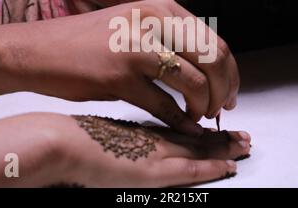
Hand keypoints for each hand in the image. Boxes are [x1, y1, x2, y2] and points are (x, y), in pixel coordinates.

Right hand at [0, 0, 239, 134]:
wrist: (38, 50)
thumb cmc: (87, 41)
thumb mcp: (136, 24)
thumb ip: (171, 38)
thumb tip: (207, 69)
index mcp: (162, 8)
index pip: (215, 42)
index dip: (230, 73)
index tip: (230, 93)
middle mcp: (154, 21)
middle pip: (213, 60)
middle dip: (224, 91)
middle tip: (221, 109)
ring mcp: (136, 47)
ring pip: (195, 83)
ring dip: (204, 107)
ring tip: (199, 117)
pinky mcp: (119, 76)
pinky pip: (164, 105)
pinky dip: (180, 121)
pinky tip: (183, 127)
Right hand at [55, 114, 250, 187]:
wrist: (54, 141)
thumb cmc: (69, 135)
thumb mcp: (97, 132)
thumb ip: (117, 134)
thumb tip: (126, 136)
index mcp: (139, 129)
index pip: (179, 127)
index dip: (201, 128)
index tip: (218, 125)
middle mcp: (151, 137)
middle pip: (195, 134)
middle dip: (221, 136)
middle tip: (243, 135)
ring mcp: (152, 152)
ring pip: (198, 148)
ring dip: (222, 148)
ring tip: (244, 146)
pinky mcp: (148, 172)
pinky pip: (187, 171)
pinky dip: (208, 169)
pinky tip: (226, 167)